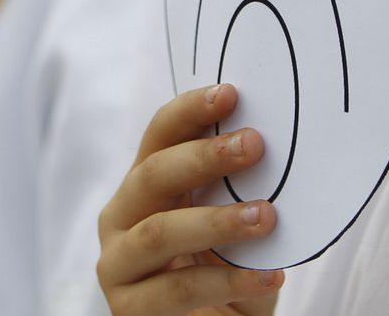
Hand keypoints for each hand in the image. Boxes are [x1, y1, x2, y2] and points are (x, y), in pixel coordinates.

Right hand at [97, 84, 284, 315]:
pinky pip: (180, 289)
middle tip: (254, 144)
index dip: (189, 112)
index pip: (158, 137)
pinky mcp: (127, 309)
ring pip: (160, 232)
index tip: (230, 93)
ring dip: (217, 221)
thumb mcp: (229, 223)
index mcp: (143, 186)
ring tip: (266, 216)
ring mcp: (118, 264)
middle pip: (153, 176)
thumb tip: (267, 142)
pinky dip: (228, 281)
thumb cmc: (223, 271)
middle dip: (204, 157)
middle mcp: (120, 218)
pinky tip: (270, 276)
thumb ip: (234, 189)